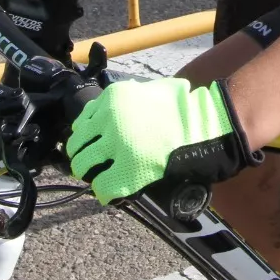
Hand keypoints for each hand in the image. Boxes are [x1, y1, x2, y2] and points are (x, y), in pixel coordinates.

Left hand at [66, 77, 259, 204]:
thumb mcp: (152, 89)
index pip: (82, 122)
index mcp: (112, 99)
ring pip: (83, 165)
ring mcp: (116, 146)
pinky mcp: (127, 171)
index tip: (90, 143)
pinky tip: (110, 191)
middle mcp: (108, 121)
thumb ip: (129, 93)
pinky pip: (102, 186)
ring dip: (89, 173)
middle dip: (82, 156)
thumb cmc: (183, 108)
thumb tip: (114, 105)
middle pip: (77, 145)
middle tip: (90, 164)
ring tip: (98, 177)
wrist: (202, 127)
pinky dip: (103, 191)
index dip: (85, 136)